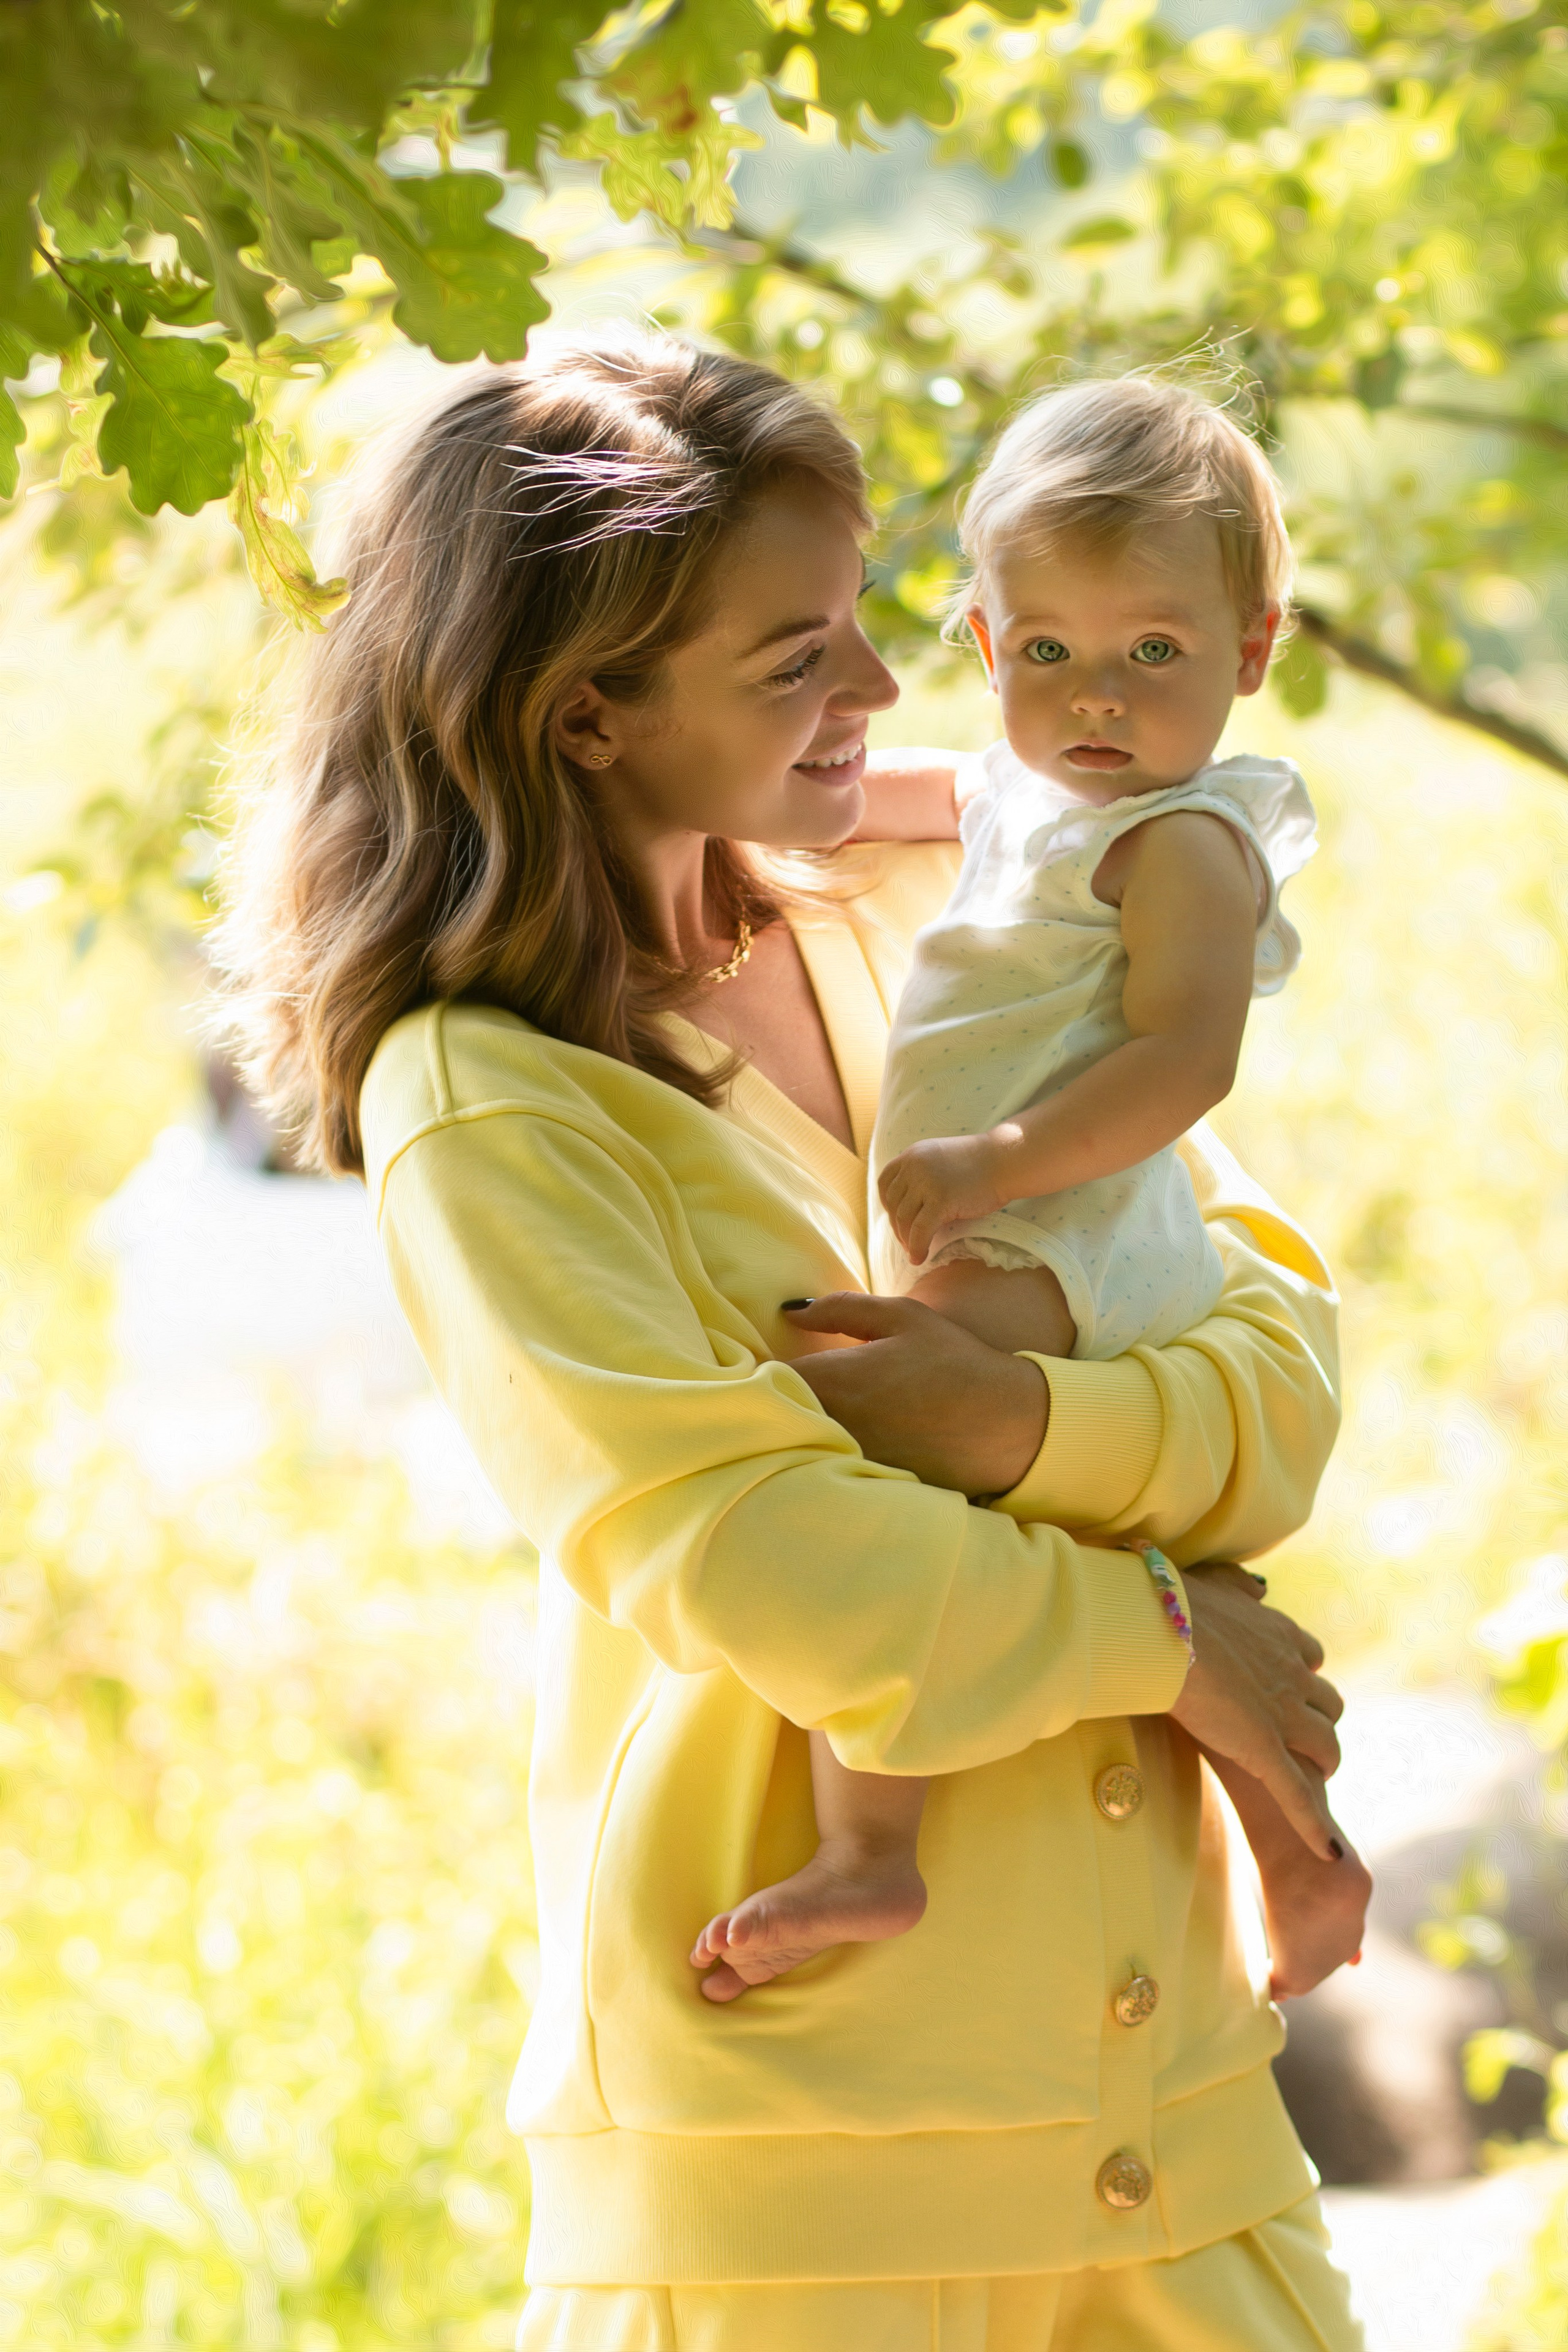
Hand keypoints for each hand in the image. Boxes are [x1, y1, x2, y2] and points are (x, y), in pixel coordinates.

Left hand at [782, 1292, 1047, 1495]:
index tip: (771, 1362)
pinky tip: (844, 1442)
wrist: (1006, 1423)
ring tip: (815, 1414)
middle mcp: (834, 1423)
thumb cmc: (954, 1361)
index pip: (767, 1377)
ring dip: (800, 1428)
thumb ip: (839, 1309)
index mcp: (835, 1379)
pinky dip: (826, 1454)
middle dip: (778, 1399)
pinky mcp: (867, 1481)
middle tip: (789, 1387)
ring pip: (801, 1442)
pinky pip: (829, 1464)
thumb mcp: (901, 1317)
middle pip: (779, 1413)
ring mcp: (849, 1458)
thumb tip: (789, 1311)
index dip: (762, 1369)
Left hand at [878, 1133, 1006, 1263]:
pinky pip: (920, 1231)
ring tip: (914, 1251)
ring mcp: (926, 1182)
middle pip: (893, 1204)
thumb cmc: (980, 1163)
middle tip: (907, 1242)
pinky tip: (919, 1258)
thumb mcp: (940, 1159)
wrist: (1005, 1161)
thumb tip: (909, 1203)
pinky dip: (917, 1247)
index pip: (885, 1183)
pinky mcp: (940, 1200)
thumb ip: (922, 1173)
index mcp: (912, 1155)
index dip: (888, 1204)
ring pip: (903, 1219)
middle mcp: (914, 1166)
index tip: (897, 1218)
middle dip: (897, 1226)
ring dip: (906, 1239)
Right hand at [1170, 1565, 1345, 1859]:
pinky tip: (1327, 1850)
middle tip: (1298, 1737)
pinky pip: (1297, 1794)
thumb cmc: (1172, 1601)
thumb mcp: (1216, 1581)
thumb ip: (1239, 1586)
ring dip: (1322, 1764)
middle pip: (1328, 1705)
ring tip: (1311, 1779)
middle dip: (1318, 1722)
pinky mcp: (1263, 1751)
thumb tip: (1258, 1587)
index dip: (1301, 1675)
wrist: (1157, 1627)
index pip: (1310, 1657)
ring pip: (1326, 1747)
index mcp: (1279, 1634)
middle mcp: (1291, 1674)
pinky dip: (1315, 1825)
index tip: (1287, 1685)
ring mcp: (1281, 1715)